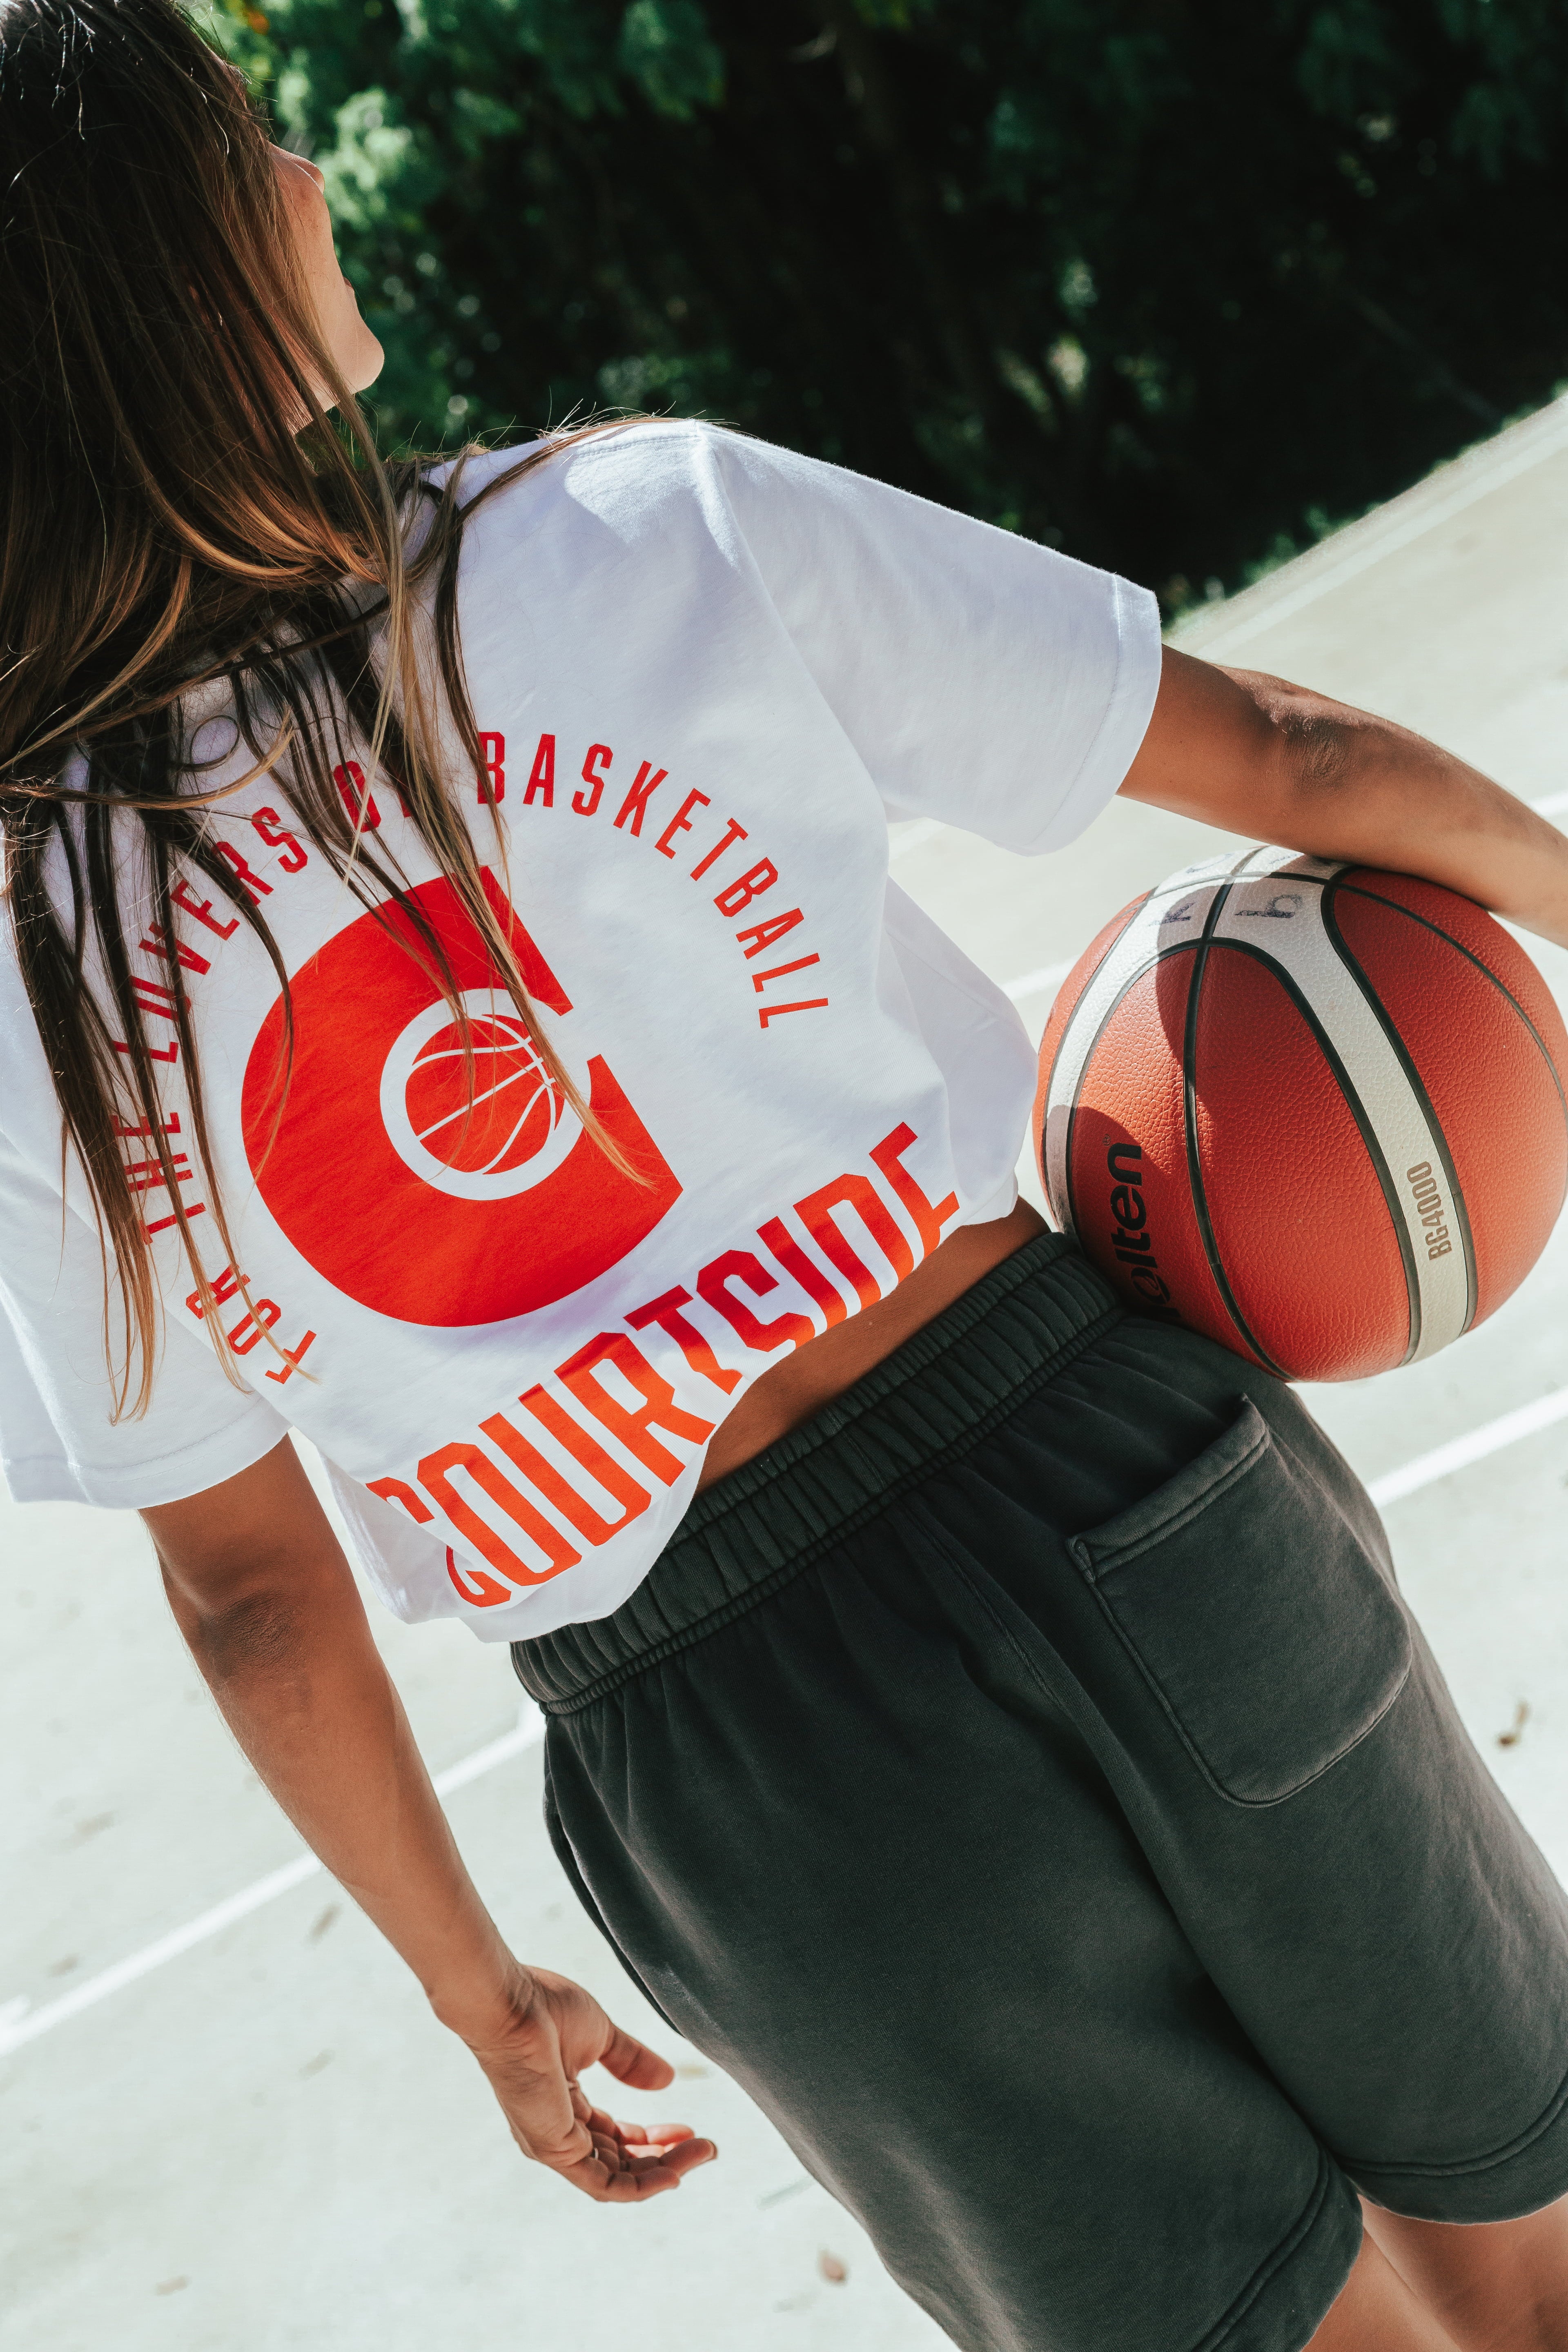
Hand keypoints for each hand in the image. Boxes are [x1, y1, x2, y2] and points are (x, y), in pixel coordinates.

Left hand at [458, 1962, 717, 2202]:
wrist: (510, 2004)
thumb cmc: (543, 2009)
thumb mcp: (600, 2036)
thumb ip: (630, 2061)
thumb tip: (667, 2080)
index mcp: (565, 2106)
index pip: (614, 2137)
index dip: (653, 2138)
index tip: (689, 2129)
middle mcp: (557, 2134)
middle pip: (621, 2162)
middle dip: (666, 2159)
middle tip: (706, 2148)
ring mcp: (554, 2145)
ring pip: (617, 2178)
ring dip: (663, 2171)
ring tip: (702, 2154)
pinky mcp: (554, 2150)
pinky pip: (603, 2184)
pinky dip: (640, 2186)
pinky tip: (672, 2174)